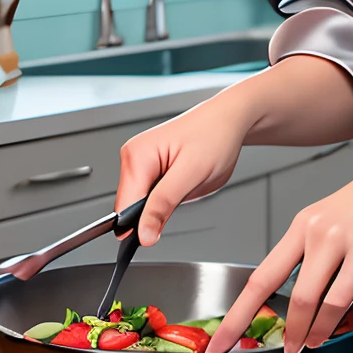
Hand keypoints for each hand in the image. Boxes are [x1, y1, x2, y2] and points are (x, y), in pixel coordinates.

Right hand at [114, 96, 251, 245]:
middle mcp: (133, 156)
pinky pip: (151, 193)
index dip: (142, 226)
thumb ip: (164, 205)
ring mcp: (140, 159)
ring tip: (186, 182)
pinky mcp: (150, 165)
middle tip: (184, 193)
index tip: (159, 232)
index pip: (123, 208)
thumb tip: (143, 233)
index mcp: (137, 156)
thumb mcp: (192, 174)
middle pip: (131, 207)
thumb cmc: (215, 135)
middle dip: (157, 211)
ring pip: (142, 202)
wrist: (228, 118)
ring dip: (164, 203)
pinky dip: (168, 195)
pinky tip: (182, 180)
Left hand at [205, 125, 352, 352]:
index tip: (220, 334)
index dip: (236, 308)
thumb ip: (323, 250)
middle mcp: (313, 230)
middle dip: (242, 322)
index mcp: (303, 223)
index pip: (261, 273)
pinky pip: (339, 298)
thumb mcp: (342, 220)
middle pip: (268, 285)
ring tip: (296, 350)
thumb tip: (313, 293)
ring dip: (297, 332)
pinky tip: (324, 335)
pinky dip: (328, 325)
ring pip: (304, 299)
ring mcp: (338, 238)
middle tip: (229, 349)